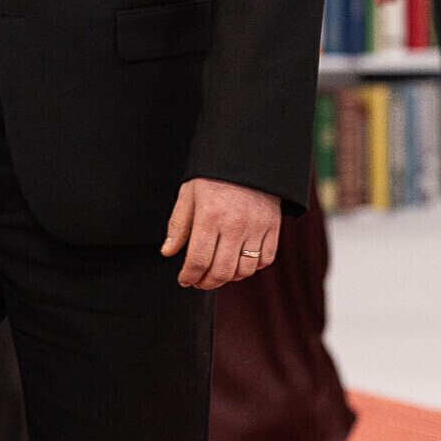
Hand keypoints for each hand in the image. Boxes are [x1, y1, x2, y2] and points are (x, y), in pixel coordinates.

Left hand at [161, 177, 282, 290]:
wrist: (249, 158)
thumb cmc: (215, 177)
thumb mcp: (189, 194)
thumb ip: (178, 225)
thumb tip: (168, 251)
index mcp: (210, 216)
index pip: (198, 260)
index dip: (189, 276)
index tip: (184, 279)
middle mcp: (235, 225)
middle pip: (221, 271)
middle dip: (206, 283)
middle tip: (199, 281)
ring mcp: (257, 228)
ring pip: (244, 271)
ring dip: (229, 278)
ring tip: (218, 272)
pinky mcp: (273, 227)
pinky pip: (265, 260)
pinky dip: (252, 267)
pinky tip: (239, 262)